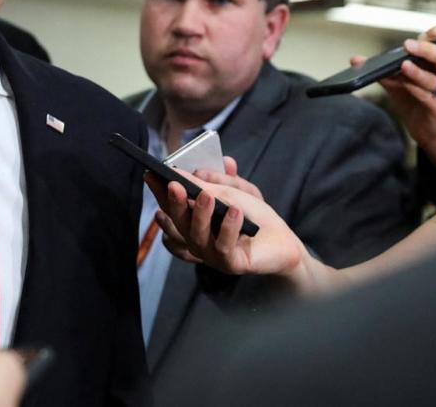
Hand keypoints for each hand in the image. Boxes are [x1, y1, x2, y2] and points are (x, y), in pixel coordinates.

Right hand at [149, 165, 304, 280]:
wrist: (284, 241)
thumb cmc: (255, 216)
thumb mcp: (233, 193)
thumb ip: (214, 183)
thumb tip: (194, 171)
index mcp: (193, 222)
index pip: (171, 207)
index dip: (159, 192)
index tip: (151, 174)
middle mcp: (197, 240)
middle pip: (179, 223)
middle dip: (175, 203)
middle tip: (175, 184)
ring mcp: (212, 255)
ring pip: (197, 236)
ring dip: (200, 214)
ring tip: (206, 195)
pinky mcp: (231, 264)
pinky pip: (223, 247)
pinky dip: (228, 227)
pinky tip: (234, 211)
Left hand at [361, 25, 435, 168]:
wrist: (421, 127)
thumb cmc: (412, 98)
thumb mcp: (394, 80)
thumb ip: (380, 68)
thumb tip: (355, 60)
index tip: (425, 33)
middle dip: (426, 49)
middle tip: (408, 45)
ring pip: (435, 77)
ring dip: (417, 71)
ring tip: (403, 65)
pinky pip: (429, 96)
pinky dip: (416, 89)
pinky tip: (406, 86)